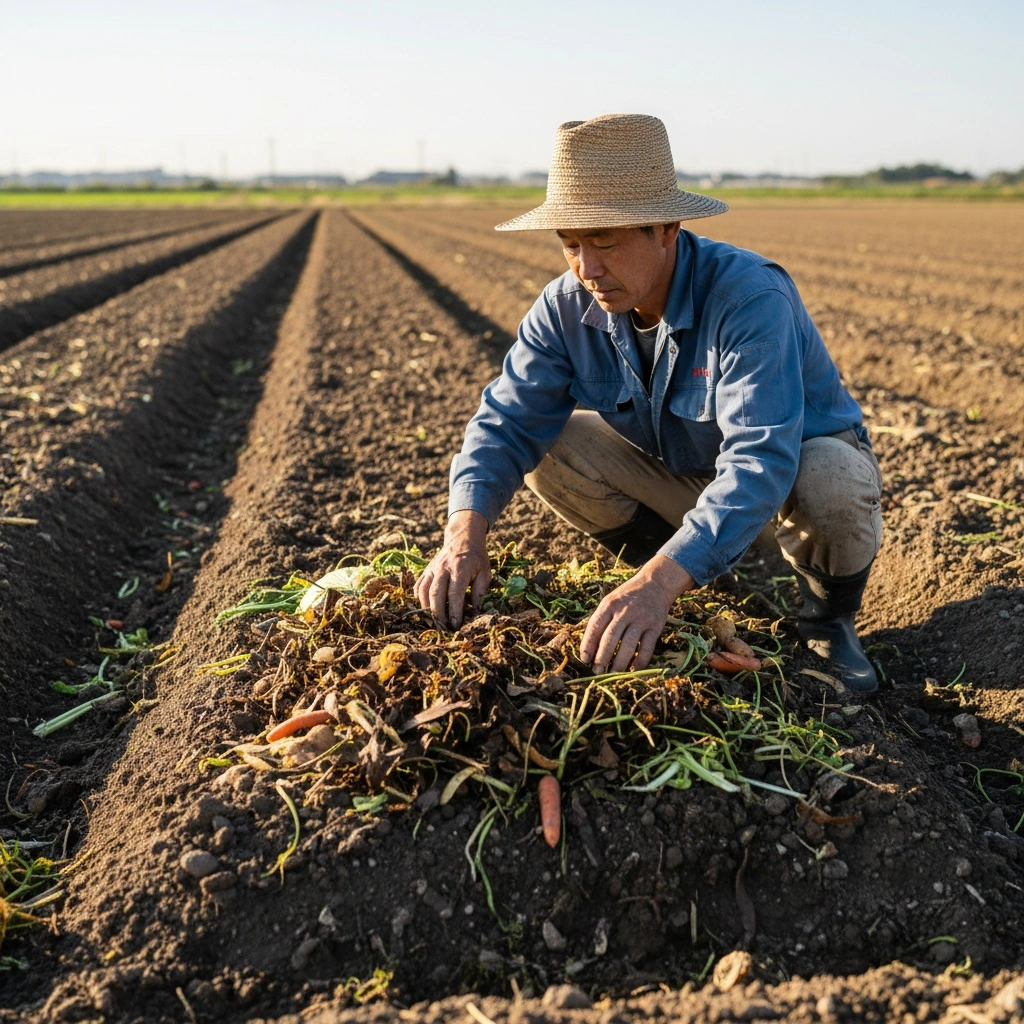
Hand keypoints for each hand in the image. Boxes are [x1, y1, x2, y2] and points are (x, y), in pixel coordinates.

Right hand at [414, 510, 490, 628]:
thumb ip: (480, 592)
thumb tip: (476, 613)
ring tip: (434, 622)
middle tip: (443, 628)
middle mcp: (443, 568)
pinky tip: (425, 608)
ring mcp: (432, 568)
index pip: (454, 594)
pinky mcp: (426, 570)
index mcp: (460, 569)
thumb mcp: (485, 572)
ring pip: (423, 591)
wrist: (463, 537)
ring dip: (426, 608)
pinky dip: (419, 599)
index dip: (454, 611)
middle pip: (435, 594)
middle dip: (438, 614)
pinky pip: (418, 586)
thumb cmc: (477, 558)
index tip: (456, 625)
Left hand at [580, 555, 694, 673]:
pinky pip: (647, 648)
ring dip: (619, 662)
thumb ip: (601, 620)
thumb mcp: (610, 601)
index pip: (595, 626)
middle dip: (602, 657)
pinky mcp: (655, 627)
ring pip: (628, 645)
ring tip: (613, 673)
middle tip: (597, 671)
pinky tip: (633, 669)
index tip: (585, 659)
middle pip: (610, 638)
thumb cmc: (627, 597)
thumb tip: (590, 648)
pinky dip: (640, 661)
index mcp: (609, 605)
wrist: (655, 584)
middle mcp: (624, 611)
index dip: (588, 645)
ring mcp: (641, 619)